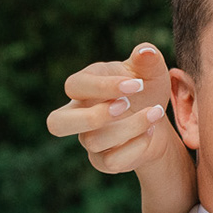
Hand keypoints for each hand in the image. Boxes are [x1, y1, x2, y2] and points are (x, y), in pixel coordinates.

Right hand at [45, 44, 180, 173]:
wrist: (157, 119)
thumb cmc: (146, 89)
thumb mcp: (151, 71)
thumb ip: (148, 59)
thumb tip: (145, 50)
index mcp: (84, 86)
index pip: (75, 86)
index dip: (103, 86)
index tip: (137, 84)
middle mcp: (78, 114)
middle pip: (56, 123)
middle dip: (92, 116)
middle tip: (125, 106)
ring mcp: (88, 139)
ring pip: (93, 141)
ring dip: (130, 127)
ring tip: (155, 113)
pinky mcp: (102, 160)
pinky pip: (110, 161)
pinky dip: (135, 147)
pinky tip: (151, 132)